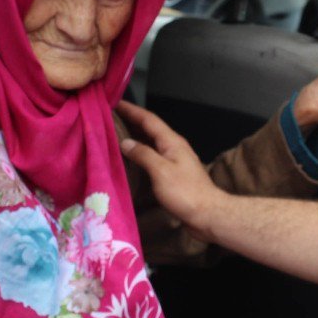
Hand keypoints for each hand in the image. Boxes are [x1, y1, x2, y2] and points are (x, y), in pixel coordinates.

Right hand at [116, 101, 226, 240]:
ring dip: (135, 137)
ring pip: (151, 143)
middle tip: (111, 118)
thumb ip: (143, 154)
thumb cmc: (185, 192)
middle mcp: (173, 147)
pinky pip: (153, 158)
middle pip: (150, 129)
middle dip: (131, 121)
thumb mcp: (161, 171)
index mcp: (172, 142)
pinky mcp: (173, 174)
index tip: (115, 102)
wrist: (207, 214)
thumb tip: (126, 142)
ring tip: (116, 135)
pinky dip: (140, 154)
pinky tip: (131, 160)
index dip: (132, 110)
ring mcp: (174, 161)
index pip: (149, 120)